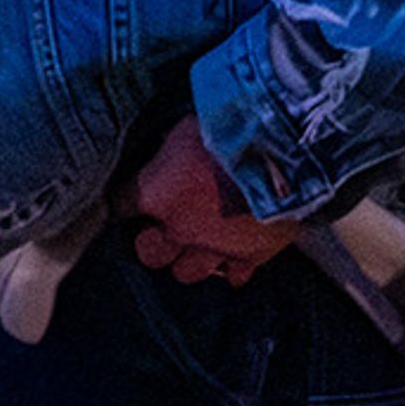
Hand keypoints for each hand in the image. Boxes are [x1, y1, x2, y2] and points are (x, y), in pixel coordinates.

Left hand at [123, 118, 302, 284]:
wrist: (284, 155)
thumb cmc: (231, 132)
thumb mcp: (185, 129)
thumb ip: (171, 150)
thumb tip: (169, 151)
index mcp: (154, 194)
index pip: (120, 206)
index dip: (124, 202)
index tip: (130, 199)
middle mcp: (177, 229)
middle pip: (149, 252)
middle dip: (152, 242)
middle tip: (161, 229)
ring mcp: (214, 248)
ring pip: (186, 273)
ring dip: (188, 259)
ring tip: (196, 244)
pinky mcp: (251, 257)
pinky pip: (234, 276)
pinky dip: (233, 266)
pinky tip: (234, 253)